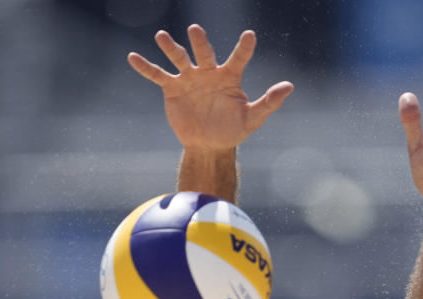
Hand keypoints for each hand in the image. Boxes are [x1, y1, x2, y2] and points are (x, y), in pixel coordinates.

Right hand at [128, 25, 293, 149]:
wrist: (209, 145)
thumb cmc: (233, 130)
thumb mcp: (252, 118)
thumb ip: (269, 102)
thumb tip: (289, 86)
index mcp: (230, 77)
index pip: (238, 58)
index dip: (244, 48)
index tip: (250, 35)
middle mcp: (209, 72)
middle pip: (204, 53)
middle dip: (199, 42)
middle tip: (195, 30)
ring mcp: (189, 78)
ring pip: (179, 58)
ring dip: (170, 48)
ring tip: (162, 36)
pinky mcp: (173, 88)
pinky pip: (158, 75)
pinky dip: (146, 67)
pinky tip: (133, 57)